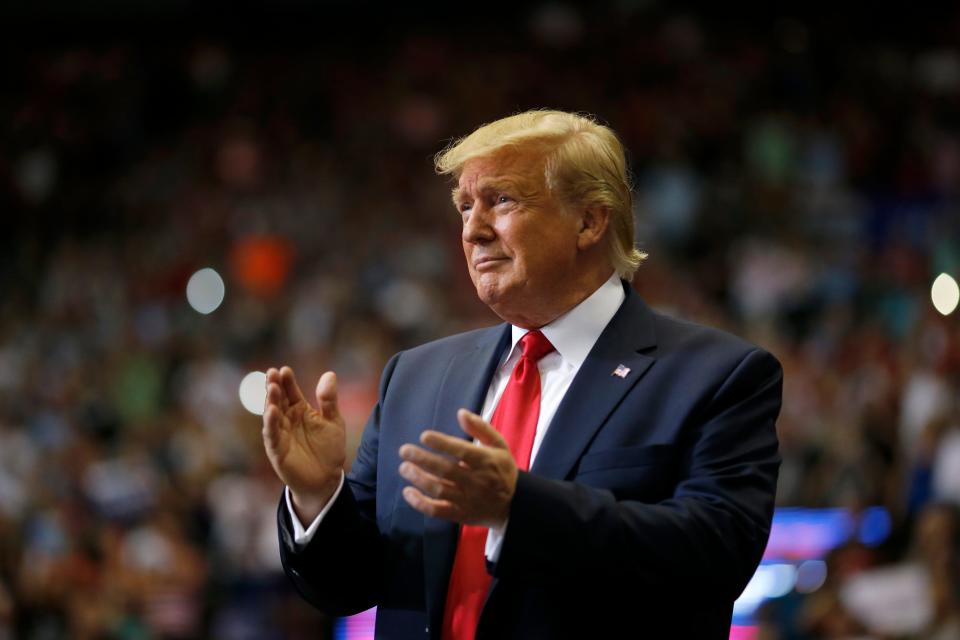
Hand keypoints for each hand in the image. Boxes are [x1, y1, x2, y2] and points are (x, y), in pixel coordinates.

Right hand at [262, 366, 345, 521]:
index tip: (285, 370)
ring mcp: (280, 434)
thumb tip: (329, 374)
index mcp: (300, 411)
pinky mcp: (277, 450)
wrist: (327, 478)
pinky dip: (270, 423)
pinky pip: (272, 434)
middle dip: (275, 387)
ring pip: (272, 415)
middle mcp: (287, 420)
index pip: (291, 392)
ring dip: (271, 401)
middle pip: (278, 400)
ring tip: (272, 388)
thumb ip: (329, 400)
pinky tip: (271, 411)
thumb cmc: (329, 449)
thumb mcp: (333, 421)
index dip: (287, 381)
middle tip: (272, 373)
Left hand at [399, 409, 517, 527]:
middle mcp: (477, 482)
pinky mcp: (460, 515)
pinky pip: (438, 511)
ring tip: (404, 468)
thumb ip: (481, 428)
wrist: (514, 504)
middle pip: (446, 471)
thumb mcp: (500, 446)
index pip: (462, 452)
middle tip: (404, 451)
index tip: (424, 436)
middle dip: (423, 460)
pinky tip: (408, 492)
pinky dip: (421, 503)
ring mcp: (468, 500)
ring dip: (419, 479)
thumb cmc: (503, 470)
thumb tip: (461, 413)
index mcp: (487, 462)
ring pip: (440, 491)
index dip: (442, 444)